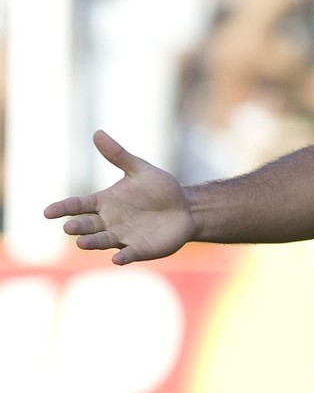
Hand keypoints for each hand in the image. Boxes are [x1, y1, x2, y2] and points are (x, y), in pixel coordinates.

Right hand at [42, 131, 196, 264]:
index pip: (77, 205)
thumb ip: (118, 155)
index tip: (48, 212)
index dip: (63, 208)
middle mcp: (109, 221)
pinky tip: (118, 259)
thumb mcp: (140, 170)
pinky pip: (129, 254)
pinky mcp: (140, 249)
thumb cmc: (160, 189)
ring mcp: (123, 236)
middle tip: (69, 227)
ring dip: (92, 242)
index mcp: (104, 202)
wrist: (186, 208)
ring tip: (82, 242)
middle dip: (78, 227)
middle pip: (87, 225)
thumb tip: (97, 133)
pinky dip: (123, 257)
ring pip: (102, 241)